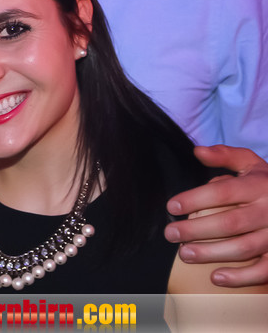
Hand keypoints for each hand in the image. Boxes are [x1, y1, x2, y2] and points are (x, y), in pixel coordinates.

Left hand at [164, 144, 267, 286]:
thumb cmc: (267, 185)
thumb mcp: (252, 164)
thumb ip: (225, 156)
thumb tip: (197, 151)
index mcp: (258, 186)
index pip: (223, 192)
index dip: (195, 199)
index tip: (171, 206)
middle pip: (230, 223)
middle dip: (196, 230)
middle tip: (170, 233)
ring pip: (244, 248)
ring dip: (211, 253)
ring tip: (185, 254)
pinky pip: (263, 270)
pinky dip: (241, 277)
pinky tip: (216, 277)